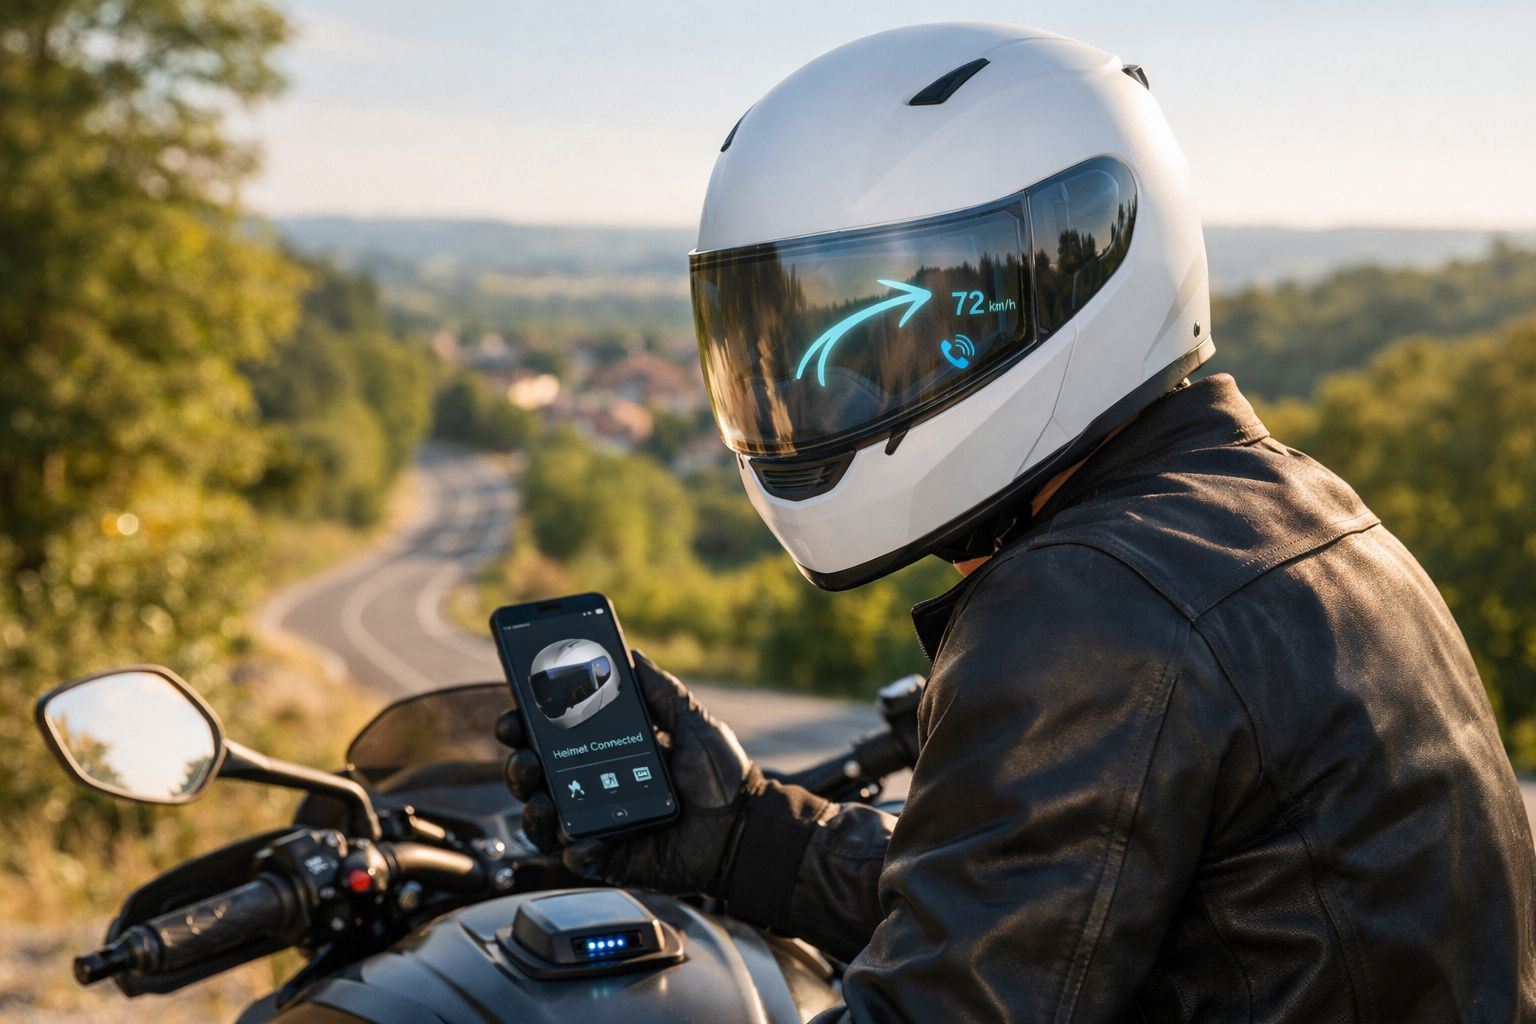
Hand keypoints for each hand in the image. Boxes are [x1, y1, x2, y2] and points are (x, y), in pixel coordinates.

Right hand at [496, 650, 760, 895]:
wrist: (747, 826)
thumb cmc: (721, 775)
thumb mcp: (691, 721)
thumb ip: (660, 689)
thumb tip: (630, 653)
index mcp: (606, 751)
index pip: (552, 737)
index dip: (526, 725)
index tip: (515, 713)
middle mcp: (593, 787)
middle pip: (537, 777)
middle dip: (519, 765)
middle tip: (525, 756)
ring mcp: (599, 824)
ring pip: (544, 820)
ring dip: (532, 809)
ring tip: (541, 799)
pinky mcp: (611, 860)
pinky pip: (578, 857)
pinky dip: (575, 849)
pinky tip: (582, 840)